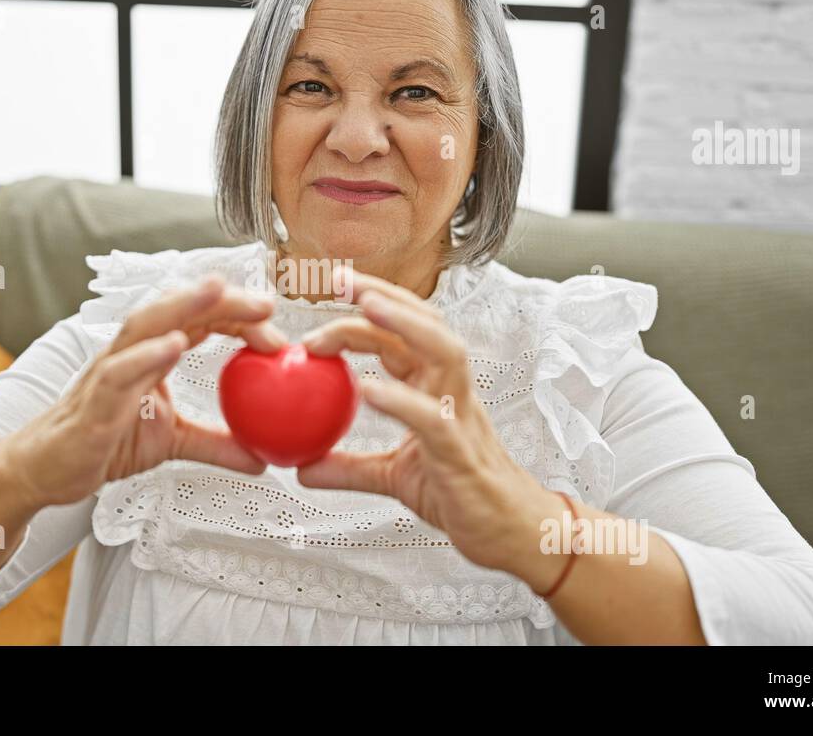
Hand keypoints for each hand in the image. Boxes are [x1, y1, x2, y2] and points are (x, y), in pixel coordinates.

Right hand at [2, 274, 286, 508]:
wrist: (45, 471)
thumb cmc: (102, 442)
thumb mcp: (171, 442)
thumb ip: (216, 444)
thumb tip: (261, 458)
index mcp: (149, 355)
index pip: (197, 322)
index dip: (236, 316)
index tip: (274, 327)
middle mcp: (128, 353)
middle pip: (175, 310)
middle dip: (219, 299)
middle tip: (265, 302)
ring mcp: (107, 374)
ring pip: (142, 327)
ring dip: (181, 307)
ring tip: (217, 293)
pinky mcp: (91, 405)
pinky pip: (117, 375)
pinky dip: (145, 357)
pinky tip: (172, 346)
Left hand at [297, 266, 555, 576]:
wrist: (508, 531)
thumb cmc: (463, 494)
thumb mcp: (393, 477)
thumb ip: (349, 467)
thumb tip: (304, 467)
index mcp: (435, 388)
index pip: (402, 333)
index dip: (370, 305)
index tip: (333, 288)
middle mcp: (450, 391)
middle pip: (423, 325)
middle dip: (384, 296)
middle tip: (340, 280)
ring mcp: (459, 417)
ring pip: (442, 352)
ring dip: (404, 325)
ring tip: (365, 307)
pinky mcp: (460, 452)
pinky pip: (431, 418)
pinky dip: (400, 400)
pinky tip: (368, 389)